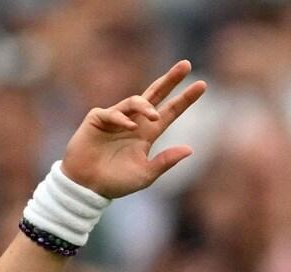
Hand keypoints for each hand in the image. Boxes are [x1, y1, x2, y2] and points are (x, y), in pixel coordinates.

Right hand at [61, 60, 205, 198]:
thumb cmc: (116, 182)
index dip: (185, 99)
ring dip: (146, 106)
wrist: (88, 186)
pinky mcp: (98, 119)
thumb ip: (165, 162)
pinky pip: (113, 112)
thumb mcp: (146, 174)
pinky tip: (130, 126)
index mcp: (148, 134)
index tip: (202, 85)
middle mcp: (134, 122)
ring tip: (155, 116)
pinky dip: (123, 118)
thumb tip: (190, 149)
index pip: (170, 111)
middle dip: (170, 79)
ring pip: (135, 101)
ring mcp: (116, 118)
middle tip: (186, 64)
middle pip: (155, 94)